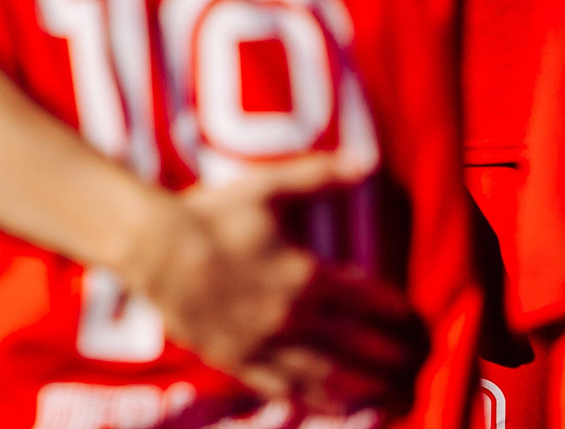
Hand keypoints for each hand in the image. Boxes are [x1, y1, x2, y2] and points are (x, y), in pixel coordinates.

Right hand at [116, 152, 425, 416]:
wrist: (153, 248)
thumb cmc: (211, 216)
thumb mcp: (266, 186)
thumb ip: (319, 176)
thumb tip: (368, 160)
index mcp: (307, 275)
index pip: (368, 300)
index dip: (395, 311)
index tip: (411, 319)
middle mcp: (295, 318)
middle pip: (358, 345)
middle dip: (390, 355)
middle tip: (411, 362)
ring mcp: (267, 345)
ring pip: (329, 377)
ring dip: (364, 386)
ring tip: (386, 393)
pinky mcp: (239, 362)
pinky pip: (286, 390)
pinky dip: (316, 403)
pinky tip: (335, 409)